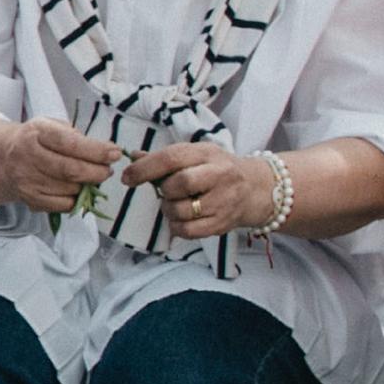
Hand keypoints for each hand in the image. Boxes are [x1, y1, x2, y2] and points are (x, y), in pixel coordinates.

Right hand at [0, 117, 120, 217]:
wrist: (4, 159)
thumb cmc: (36, 140)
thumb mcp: (51, 126)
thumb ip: (74, 135)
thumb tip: (102, 152)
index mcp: (36, 133)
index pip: (71, 143)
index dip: (96, 150)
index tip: (115, 153)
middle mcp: (28, 156)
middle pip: (71, 170)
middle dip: (97, 172)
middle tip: (107, 170)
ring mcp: (27, 180)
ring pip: (70, 189)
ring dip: (88, 186)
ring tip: (91, 178)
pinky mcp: (30, 199)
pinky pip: (63, 205)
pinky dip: (77, 199)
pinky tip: (76, 189)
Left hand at [128, 141, 276, 240]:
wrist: (256, 188)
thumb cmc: (216, 169)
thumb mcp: (196, 155)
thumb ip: (164, 157)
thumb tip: (133, 156)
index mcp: (207, 153)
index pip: (172, 158)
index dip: (145, 168)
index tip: (128, 178)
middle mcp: (219, 175)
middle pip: (180, 183)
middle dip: (164, 191)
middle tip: (165, 192)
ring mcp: (223, 201)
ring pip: (182, 210)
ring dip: (169, 210)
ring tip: (175, 205)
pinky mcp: (223, 223)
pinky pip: (189, 231)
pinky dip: (177, 227)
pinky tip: (181, 219)